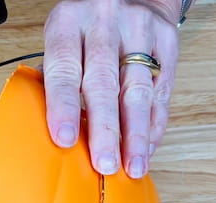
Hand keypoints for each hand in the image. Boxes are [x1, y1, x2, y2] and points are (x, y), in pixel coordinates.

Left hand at [43, 0, 180, 177]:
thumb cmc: (87, 30)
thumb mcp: (62, 39)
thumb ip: (55, 77)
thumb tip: (48, 133)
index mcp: (68, 22)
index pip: (63, 68)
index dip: (63, 106)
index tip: (65, 140)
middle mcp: (104, 22)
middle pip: (104, 83)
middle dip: (105, 129)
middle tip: (104, 164)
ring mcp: (139, 29)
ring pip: (138, 90)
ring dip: (136, 135)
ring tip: (132, 166)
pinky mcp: (167, 40)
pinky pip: (162, 90)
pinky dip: (154, 124)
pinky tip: (147, 149)